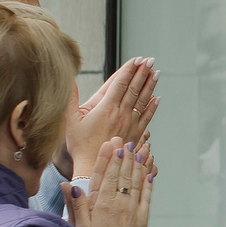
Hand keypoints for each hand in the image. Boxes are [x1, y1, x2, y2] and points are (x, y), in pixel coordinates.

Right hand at [62, 59, 159, 179]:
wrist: (94, 167)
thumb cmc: (80, 144)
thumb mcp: (70, 120)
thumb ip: (70, 98)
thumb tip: (68, 79)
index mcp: (106, 108)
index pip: (120, 83)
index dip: (129, 70)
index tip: (137, 59)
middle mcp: (121, 114)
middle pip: (134, 89)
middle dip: (142, 73)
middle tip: (149, 60)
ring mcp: (130, 124)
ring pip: (143, 100)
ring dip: (150, 86)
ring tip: (156, 73)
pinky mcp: (135, 134)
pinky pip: (147, 117)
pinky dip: (152, 106)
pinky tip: (157, 98)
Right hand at [69, 140, 152, 226]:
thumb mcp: (80, 226)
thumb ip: (75, 204)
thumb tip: (66, 185)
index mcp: (101, 203)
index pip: (105, 175)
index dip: (108, 158)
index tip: (110, 144)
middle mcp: (118, 202)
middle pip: (121, 174)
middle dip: (123, 155)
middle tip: (125, 140)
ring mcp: (132, 207)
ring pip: (135, 180)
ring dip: (137, 163)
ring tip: (139, 148)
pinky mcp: (142, 215)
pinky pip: (146, 194)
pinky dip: (148, 180)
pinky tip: (149, 170)